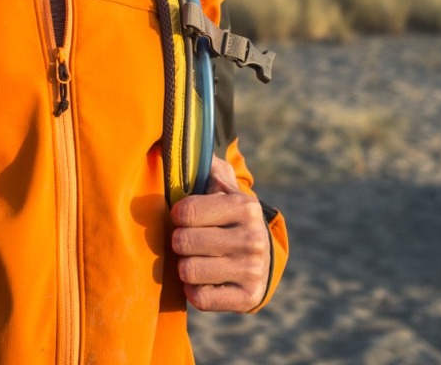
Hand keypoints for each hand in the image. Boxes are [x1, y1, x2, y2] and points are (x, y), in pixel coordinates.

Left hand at [169, 156, 270, 311]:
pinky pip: (199, 298)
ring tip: (197, 259)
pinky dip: (195, 290)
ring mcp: (252, 270)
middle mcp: (252, 238)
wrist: (262, 258)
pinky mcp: (247, 298)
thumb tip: (188, 142)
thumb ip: (206, 166)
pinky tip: (206, 279)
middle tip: (190, 240)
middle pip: (183, 242)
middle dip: (180, 241)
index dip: (177, 215)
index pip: (185, 212)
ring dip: (185, 266)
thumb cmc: (230, 218)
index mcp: (244, 207)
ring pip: (188, 271)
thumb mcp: (224, 188)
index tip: (184, 217)